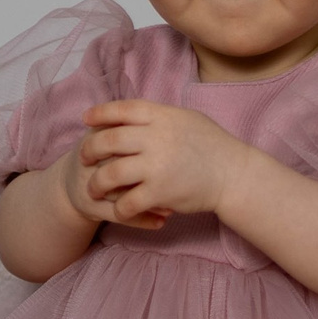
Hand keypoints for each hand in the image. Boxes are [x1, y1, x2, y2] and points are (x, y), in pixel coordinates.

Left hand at [61, 100, 237, 229]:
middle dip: (90, 149)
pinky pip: (127, 202)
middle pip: (109, 140)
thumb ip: (159, 116)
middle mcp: (156, 138)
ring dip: (97, 183)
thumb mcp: (186, 119)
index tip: (86, 119)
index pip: (122, 109)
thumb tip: (132, 113)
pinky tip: (117, 209)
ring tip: (93, 188)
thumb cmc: (212, 145)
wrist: (234, 174)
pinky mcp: (160, 192)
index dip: (100, 113)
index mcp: (162, 116)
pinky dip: (118, 208)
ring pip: (111, 173)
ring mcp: (157, 165)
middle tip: (83, 157)